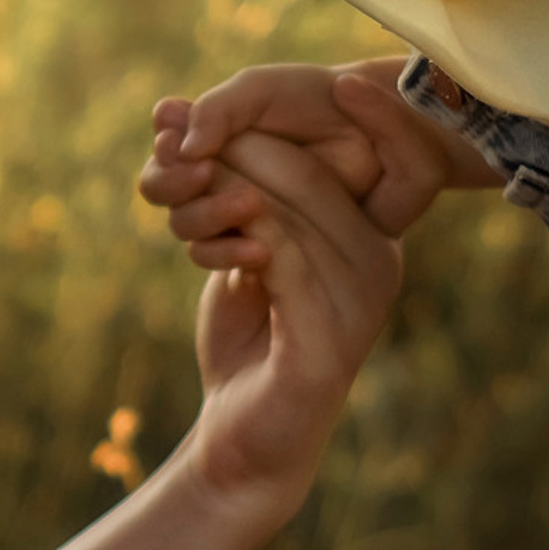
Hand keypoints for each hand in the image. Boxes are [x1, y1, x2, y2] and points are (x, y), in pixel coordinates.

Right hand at [141, 60, 464, 244]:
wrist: (375, 134)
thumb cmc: (318, 100)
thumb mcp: (260, 90)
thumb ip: (215, 111)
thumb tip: (180, 148)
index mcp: (210, 131)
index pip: (163, 147)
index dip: (166, 150)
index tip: (184, 145)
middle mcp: (215, 171)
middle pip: (159, 188)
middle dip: (173, 184)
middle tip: (205, 174)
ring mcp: (233, 210)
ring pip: (182, 225)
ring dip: (203, 214)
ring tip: (250, 202)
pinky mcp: (257, 244)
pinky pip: (216, 257)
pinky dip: (225, 251)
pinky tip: (257, 246)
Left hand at [182, 127, 402, 525]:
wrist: (244, 443)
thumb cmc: (247, 343)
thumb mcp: (247, 258)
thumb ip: (241, 201)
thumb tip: (186, 120)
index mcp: (371, 239)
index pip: (324, 161)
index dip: (259, 129)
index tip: (193, 107)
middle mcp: (380, 266)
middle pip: (306, 178)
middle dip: (234, 147)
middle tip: (170, 131)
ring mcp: (361, 304)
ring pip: (287, 214)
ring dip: (219, 185)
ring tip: (168, 168)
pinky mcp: (330, 340)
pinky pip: (282, 262)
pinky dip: (234, 234)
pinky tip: (197, 227)